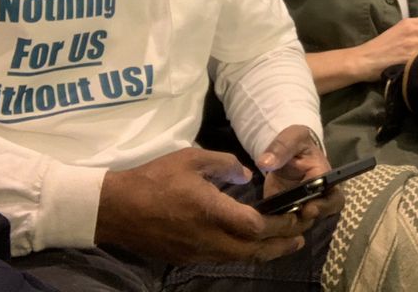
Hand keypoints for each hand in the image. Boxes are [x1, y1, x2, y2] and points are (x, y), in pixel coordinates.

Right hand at [95, 148, 310, 264]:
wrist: (116, 208)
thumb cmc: (154, 179)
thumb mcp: (191, 159)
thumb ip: (224, 164)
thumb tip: (246, 174)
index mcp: (211, 212)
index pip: (255, 226)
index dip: (280, 224)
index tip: (296, 216)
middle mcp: (208, 238)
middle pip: (253, 250)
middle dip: (281, 244)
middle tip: (302, 236)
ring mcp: (197, 252)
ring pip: (239, 259)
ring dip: (266, 252)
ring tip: (286, 244)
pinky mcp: (186, 258)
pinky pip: (223, 259)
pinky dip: (244, 254)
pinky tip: (251, 245)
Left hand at [258, 125, 342, 221]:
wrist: (288, 152)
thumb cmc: (295, 143)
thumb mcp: (291, 138)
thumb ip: (281, 148)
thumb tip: (265, 163)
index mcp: (324, 178)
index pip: (332, 197)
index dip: (323, 206)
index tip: (308, 209)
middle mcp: (318, 197)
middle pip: (321, 216)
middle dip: (307, 220)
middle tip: (292, 220)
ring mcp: (302, 208)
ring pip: (301, 225)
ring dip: (287, 227)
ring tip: (270, 223)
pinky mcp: (287, 214)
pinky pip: (284, 227)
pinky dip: (274, 229)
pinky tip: (261, 225)